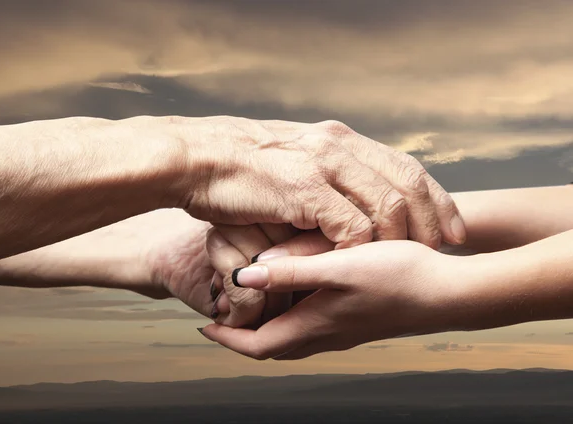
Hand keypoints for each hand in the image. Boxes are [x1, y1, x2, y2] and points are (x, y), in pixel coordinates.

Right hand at [168, 116, 465, 248]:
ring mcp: (323, 165)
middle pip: (407, 183)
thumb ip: (324, 175)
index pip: (404, 165)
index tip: (452, 226)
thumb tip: (346, 199)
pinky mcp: (304, 190)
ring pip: (387, 204)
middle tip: (445, 248)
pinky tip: (362, 262)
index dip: (434, 197)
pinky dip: (362, 247)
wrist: (194, 158)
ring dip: (400, 237)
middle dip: (433, 219)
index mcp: (338, 138)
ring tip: (405, 262)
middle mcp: (338, 145)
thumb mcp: (291, 160)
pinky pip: (351, 225)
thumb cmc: (238, 168)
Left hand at [200, 237, 462, 359]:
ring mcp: (342, 329)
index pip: (257, 345)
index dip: (227, 338)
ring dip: (266, 324)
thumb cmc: (398, 277)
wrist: (449, 292)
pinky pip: (310, 325)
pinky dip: (291, 314)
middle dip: (242, 335)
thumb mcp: (339, 267)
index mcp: (314, 326)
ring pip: (291, 335)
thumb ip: (291, 272)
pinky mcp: (357, 318)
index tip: (203, 325)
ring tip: (251, 302)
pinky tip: (296, 291)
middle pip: (271, 345)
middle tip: (223, 315)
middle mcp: (325, 334)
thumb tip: (243, 276)